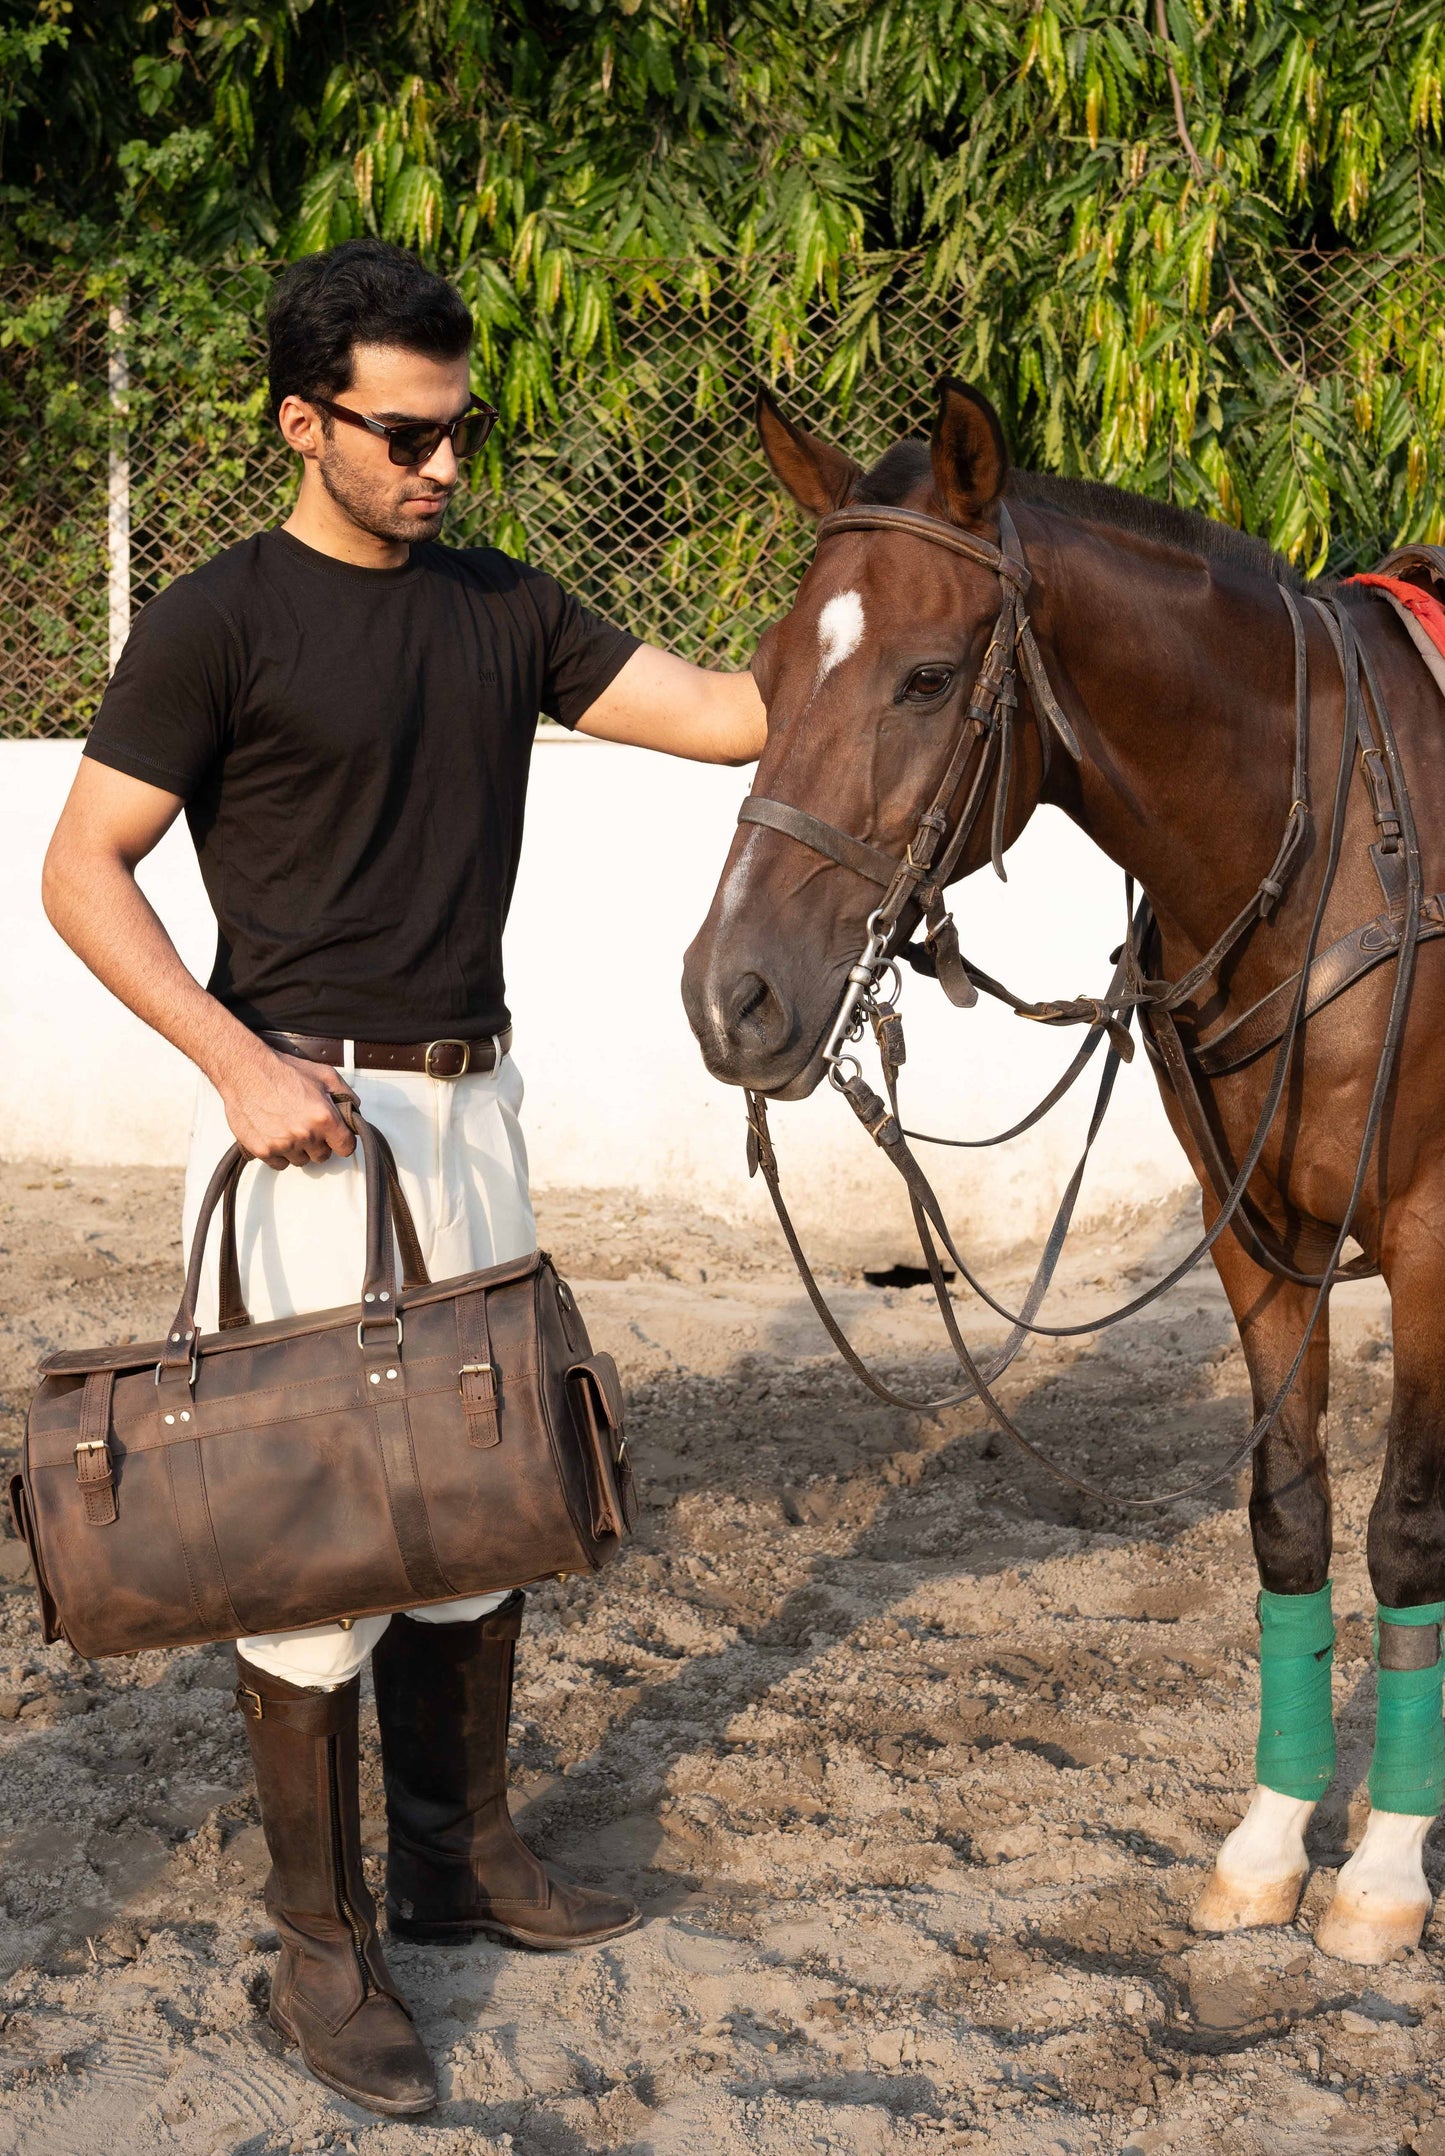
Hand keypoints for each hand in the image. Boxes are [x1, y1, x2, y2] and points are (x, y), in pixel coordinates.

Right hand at [218, 1047, 357, 1169]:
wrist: (246, 1071)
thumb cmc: (283, 1070)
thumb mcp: (324, 1075)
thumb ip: (346, 1095)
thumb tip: (355, 1110)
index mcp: (324, 1117)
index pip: (346, 1147)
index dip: (342, 1141)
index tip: (337, 1137)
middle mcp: (305, 1134)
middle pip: (322, 1156)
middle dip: (319, 1144)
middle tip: (309, 1127)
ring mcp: (283, 1144)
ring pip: (301, 1161)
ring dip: (299, 1149)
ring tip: (290, 1128)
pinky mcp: (262, 1150)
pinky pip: (280, 1164)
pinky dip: (280, 1153)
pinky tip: (277, 1135)